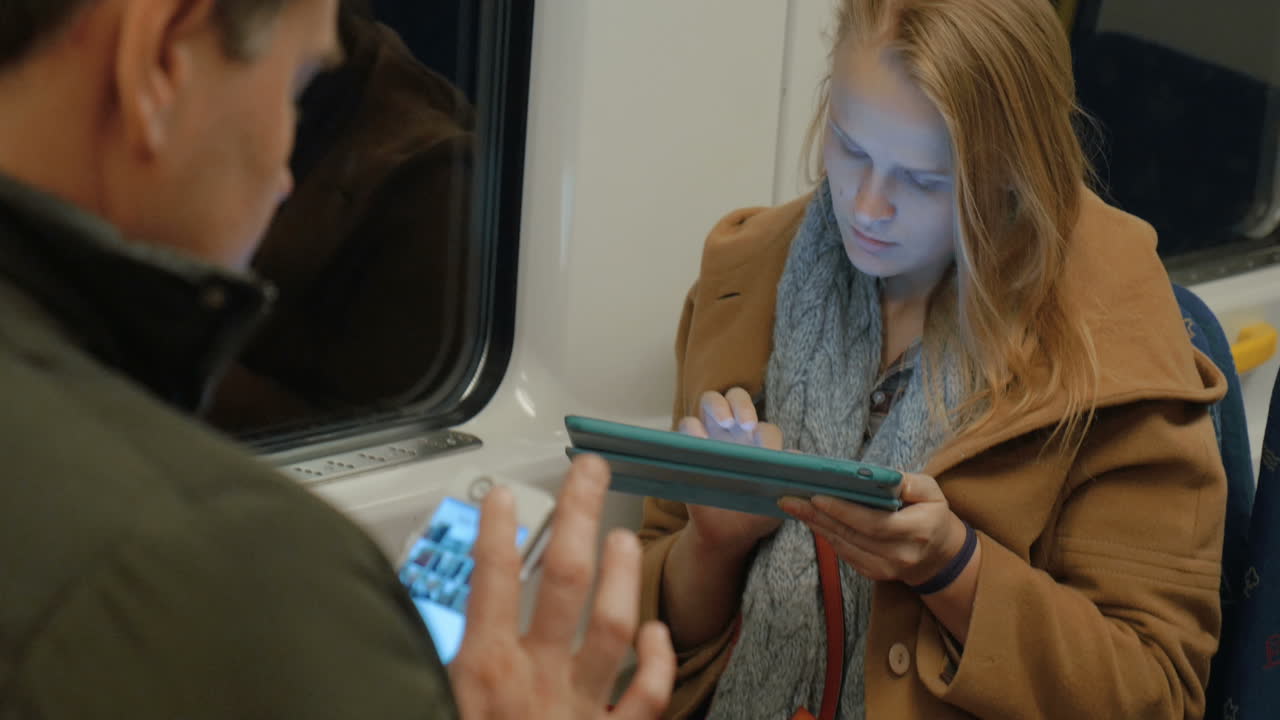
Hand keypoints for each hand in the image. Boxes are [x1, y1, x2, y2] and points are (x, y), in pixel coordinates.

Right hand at [450, 455, 675, 719]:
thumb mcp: (436, 703)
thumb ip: (438, 662)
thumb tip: (421, 629)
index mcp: (486, 671)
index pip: (492, 580)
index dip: (498, 528)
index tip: (504, 494)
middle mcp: (538, 680)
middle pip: (565, 579)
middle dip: (579, 515)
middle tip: (590, 473)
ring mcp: (580, 708)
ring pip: (613, 625)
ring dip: (623, 574)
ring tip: (625, 536)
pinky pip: (648, 694)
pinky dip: (657, 659)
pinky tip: (657, 632)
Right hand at [678, 388, 783, 554]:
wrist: (726, 533)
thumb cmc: (754, 513)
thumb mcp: (773, 501)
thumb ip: (786, 480)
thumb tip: (796, 457)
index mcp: (759, 443)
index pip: (766, 429)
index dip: (768, 437)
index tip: (769, 452)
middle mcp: (735, 432)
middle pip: (737, 398)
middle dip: (742, 405)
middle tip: (747, 424)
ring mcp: (709, 435)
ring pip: (710, 400)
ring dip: (718, 406)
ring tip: (726, 423)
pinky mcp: (687, 445)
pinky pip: (686, 426)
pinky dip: (692, 429)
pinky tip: (699, 441)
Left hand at [779, 472, 966, 586]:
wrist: (938, 556)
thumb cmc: (932, 515)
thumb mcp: (932, 492)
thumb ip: (910, 483)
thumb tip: (880, 476)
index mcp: (917, 531)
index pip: (874, 523)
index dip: (844, 511)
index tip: (817, 495)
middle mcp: (899, 555)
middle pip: (852, 535)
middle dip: (818, 515)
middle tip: (790, 498)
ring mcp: (884, 568)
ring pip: (843, 545)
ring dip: (815, 524)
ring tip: (792, 505)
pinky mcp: (872, 573)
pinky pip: (844, 552)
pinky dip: (825, 534)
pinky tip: (809, 518)